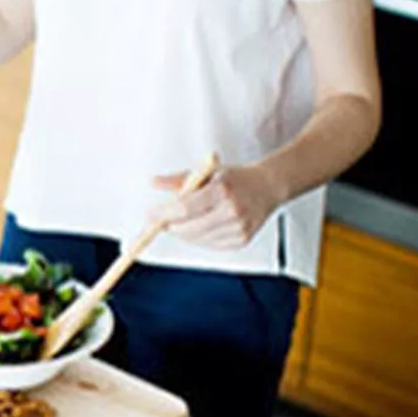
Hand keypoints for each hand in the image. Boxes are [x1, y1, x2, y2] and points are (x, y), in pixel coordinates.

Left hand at [147, 164, 283, 248]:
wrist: (267, 187)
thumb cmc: (235, 177)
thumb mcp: (206, 171)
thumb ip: (178, 180)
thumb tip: (153, 182)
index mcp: (222, 189)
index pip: (185, 207)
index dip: (163, 214)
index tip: (150, 215)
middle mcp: (232, 210)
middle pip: (189, 227)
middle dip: (169, 225)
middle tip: (158, 220)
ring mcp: (238, 228)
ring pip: (197, 238)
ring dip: (182, 232)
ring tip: (180, 220)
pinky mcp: (241, 240)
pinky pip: (209, 244)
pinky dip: (198, 237)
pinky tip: (199, 225)